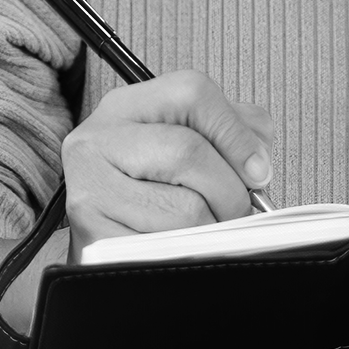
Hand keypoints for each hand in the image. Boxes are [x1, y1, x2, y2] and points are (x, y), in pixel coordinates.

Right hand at [61, 69, 272, 257]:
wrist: (90, 235)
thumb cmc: (148, 183)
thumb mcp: (185, 138)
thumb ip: (230, 131)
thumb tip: (258, 164)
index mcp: (126, 106)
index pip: (193, 94)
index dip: (236, 134)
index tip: (258, 170)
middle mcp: (98, 141)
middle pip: (188, 152)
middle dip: (229, 189)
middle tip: (239, 208)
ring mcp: (89, 190)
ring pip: (183, 209)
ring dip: (213, 226)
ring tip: (210, 228)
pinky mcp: (92, 240)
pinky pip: (164, 249)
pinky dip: (189, 254)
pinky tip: (186, 248)